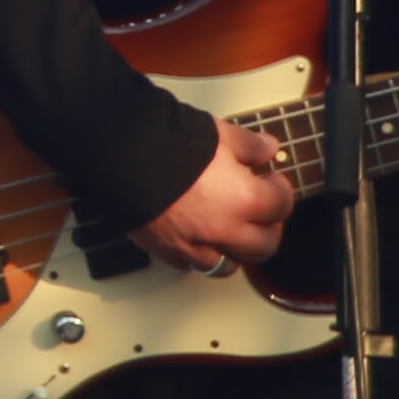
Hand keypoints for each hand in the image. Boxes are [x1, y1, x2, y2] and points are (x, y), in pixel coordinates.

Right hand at [135, 117, 292, 273]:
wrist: (117, 154)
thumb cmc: (165, 142)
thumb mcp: (216, 132)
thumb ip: (247, 144)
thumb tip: (267, 147)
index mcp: (243, 199)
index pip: (281, 206)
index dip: (281, 191)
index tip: (274, 182)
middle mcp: (224, 229)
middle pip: (264, 246)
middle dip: (267, 229)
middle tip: (261, 213)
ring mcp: (194, 245)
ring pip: (229, 266)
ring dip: (235, 251)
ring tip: (229, 232)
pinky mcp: (165, 250)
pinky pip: (192, 266)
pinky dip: (200, 256)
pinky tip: (196, 239)